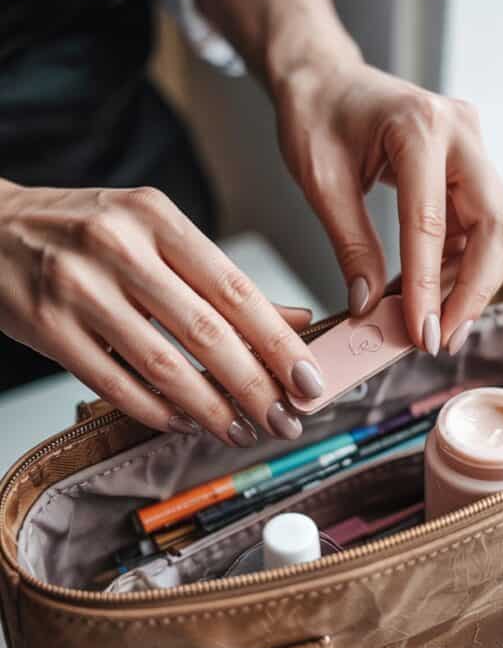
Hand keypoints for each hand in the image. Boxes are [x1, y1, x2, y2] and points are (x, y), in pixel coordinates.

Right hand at [0, 181, 323, 442]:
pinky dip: (155, 410)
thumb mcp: (154, 234)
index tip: (311, 378)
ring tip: (240, 430)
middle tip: (286, 418)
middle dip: (255, 385)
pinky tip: (182, 422)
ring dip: (210, 408)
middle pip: (205, 330)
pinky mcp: (47, 327)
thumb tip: (295, 320)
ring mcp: (78, 288)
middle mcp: (118, 247)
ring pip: (162, 363)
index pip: (234, 286)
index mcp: (156, 218)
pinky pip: (113, 381)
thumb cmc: (83, 232)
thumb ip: (220, 279)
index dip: (278, 341)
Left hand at [198, 0, 502, 351]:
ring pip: (497, 228)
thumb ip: (350, 245)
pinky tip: (435, 294)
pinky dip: (462, 264)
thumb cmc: (316, 116)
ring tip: (438, 325)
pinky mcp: (471, 165)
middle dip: (474, 290)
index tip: (421, 334)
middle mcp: (460, 132)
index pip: (432, 222)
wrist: (325, 79)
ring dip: (473, 282)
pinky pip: (480, 224)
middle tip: (443, 338)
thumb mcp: (321, 182)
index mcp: (419, 126)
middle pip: (495, 224)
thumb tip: (370, 307)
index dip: (428, 286)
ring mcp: (472, 147)